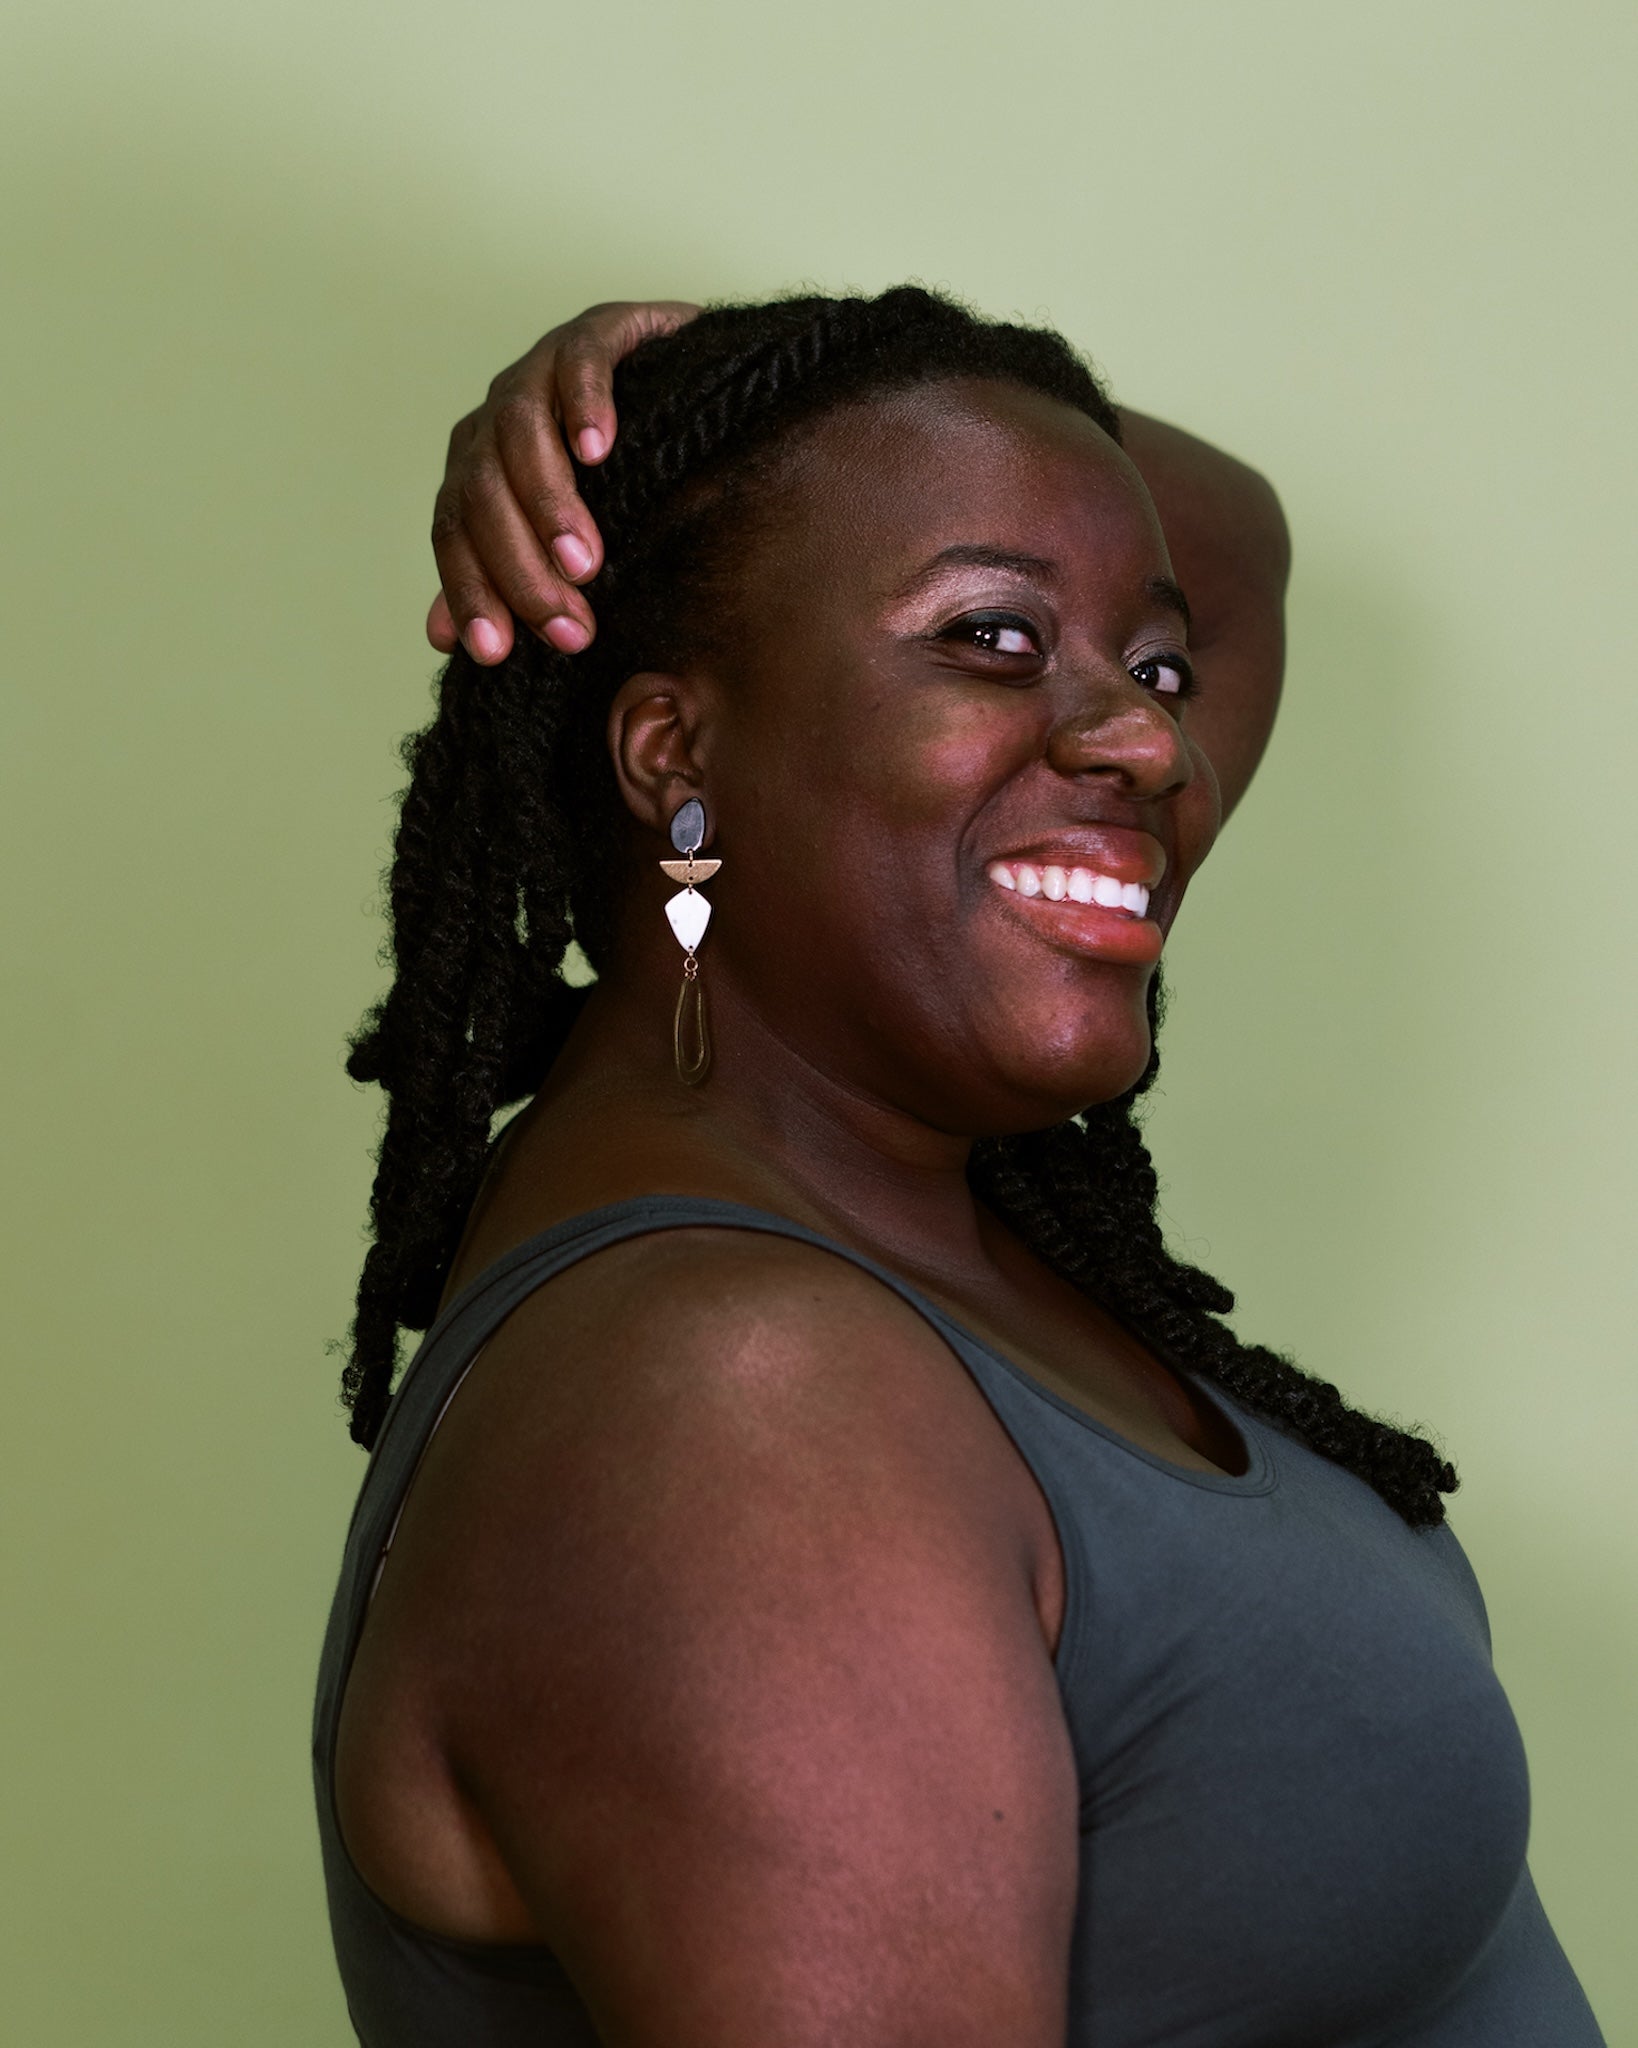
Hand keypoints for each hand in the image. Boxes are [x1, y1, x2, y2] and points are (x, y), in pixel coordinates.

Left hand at [427, 300, 699, 663]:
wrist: (689, 388)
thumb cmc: (623, 479)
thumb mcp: (561, 539)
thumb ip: (502, 577)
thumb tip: (442, 637)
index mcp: (478, 469)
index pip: (454, 532)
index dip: (470, 591)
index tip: (497, 653)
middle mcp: (496, 419)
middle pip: (482, 492)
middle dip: (520, 567)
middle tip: (570, 627)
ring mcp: (542, 370)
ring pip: (518, 431)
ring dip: (548, 502)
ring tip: (585, 561)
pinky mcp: (598, 331)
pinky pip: (577, 361)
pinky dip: (583, 403)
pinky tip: (599, 448)